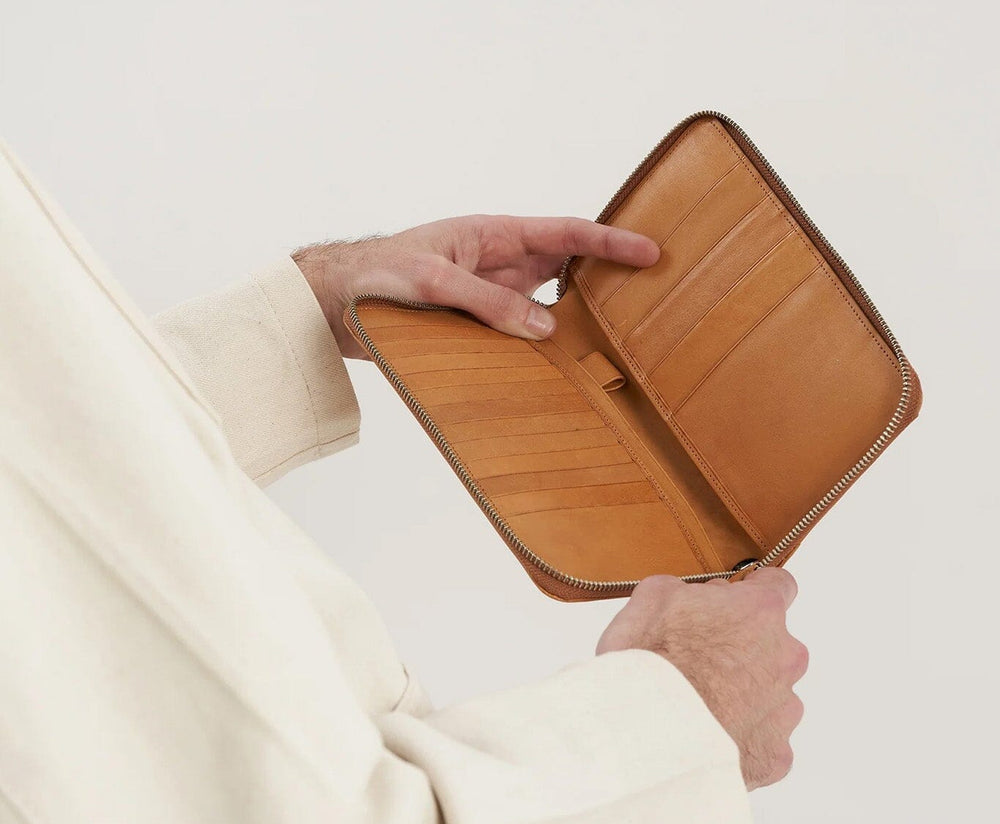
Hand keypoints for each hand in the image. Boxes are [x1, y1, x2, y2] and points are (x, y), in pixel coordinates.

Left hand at [292, 214, 659, 359]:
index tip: (650, 252)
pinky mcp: (477, 325)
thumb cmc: (377, 273)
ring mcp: (490, 296)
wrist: (335, 302)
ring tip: (618, 336)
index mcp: (494, 234)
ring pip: (546, 305)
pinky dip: (542, 346)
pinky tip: (560, 365)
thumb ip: (489, 301)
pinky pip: (519, 333)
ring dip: (577, 318)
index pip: (566, 232)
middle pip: (567, 266)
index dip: (611, 243)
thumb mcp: (435, 282)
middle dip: (607, 276)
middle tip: (650, 294)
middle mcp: (499, 263)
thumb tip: (544, 328)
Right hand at [597, 570, 807, 789]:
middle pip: (775, 646)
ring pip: (772, 696)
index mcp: (759, 613)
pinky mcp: (774, 754)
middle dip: (744, 651)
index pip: (780, 585)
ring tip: (699, 706)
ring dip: (744, 697)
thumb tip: (689, 598)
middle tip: (700, 663)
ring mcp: (783, 709)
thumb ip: (684, 590)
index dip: (756, 591)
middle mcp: (784, 658)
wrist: (645, 731)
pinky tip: (707, 737)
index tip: (741, 600)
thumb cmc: (648, 663)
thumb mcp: (653, 598)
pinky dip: (741, 738)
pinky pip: (764, 741)